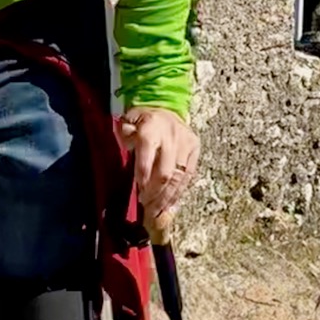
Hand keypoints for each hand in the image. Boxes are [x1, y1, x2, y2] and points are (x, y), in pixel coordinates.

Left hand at [118, 107, 199, 228]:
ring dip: (167, 198)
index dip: (143, 176)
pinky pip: (188, 176)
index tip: (139, 192)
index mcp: (151, 127)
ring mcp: (185, 142)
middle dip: (155, 194)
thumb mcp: (128, 121)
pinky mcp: (195, 148)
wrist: (166, 108)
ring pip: (178, 178)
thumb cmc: (143, 121)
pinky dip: (179, 192)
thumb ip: (125, 133)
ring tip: (157, 212)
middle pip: (165, 172)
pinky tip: (170, 204)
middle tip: (147, 207)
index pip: (147, 155)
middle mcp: (171, 135)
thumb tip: (127, 143)